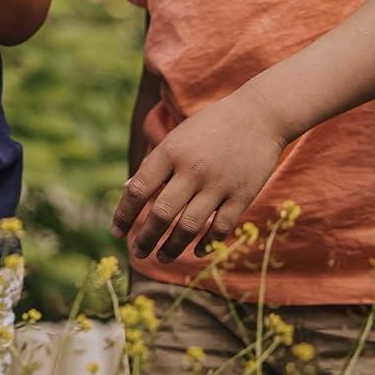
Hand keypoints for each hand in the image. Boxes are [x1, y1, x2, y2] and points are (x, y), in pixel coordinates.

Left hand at [112, 88, 288, 261]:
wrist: (258, 116)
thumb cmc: (210, 126)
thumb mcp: (176, 137)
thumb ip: (154, 164)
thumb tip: (128, 189)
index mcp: (169, 152)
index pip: (138, 189)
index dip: (124, 214)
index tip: (115, 232)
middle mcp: (191, 169)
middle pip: (162, 213)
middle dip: (146, 238)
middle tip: (137, 253)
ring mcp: (218, 184)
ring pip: (189, 226)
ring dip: (172, 247)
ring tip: (161, 258)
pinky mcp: (242, 195)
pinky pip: (221, 227)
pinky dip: (206, 244)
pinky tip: (195, 252)